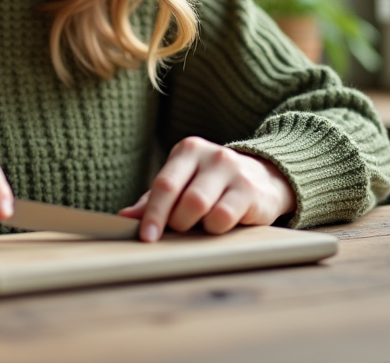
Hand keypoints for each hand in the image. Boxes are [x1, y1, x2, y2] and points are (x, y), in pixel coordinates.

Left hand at [118, 137, 294, 241]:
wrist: (266, 179)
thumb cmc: (213, 186)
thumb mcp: (183, 186)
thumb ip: (153, 200)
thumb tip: (124, 217)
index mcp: (187, 150)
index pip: (164, 184)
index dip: (153, 214)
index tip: (146, 238)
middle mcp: (211, 155)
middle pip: (181, 197)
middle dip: (175, 221)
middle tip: (179, 229)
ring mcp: (233, 170)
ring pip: (200, 206)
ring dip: (195, 225)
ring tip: (200, 225)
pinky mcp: (251, 190)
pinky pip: (224, 216)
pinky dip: (216, 228)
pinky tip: (220, 225)